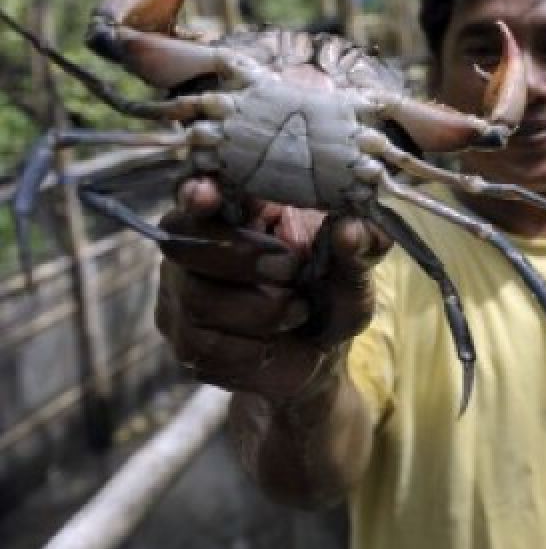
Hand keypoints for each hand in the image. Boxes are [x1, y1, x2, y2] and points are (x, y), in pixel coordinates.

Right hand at [154, 177, 390, 404]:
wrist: (320, 356)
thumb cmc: (331, 292)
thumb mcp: (357, 266)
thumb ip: (360, 244)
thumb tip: (350, 230)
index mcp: (237, 210)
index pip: (199, 191)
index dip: (197, 192)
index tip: (207, 193)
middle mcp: (196, 247)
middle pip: (182, 241)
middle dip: (240, 257)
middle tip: (291, 269)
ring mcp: (182, 296)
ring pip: (196, 299)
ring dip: (259, 309)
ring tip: (297, 310)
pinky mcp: (185, 344)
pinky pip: (204, 346)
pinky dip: (251, 347)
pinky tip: (272, 343)